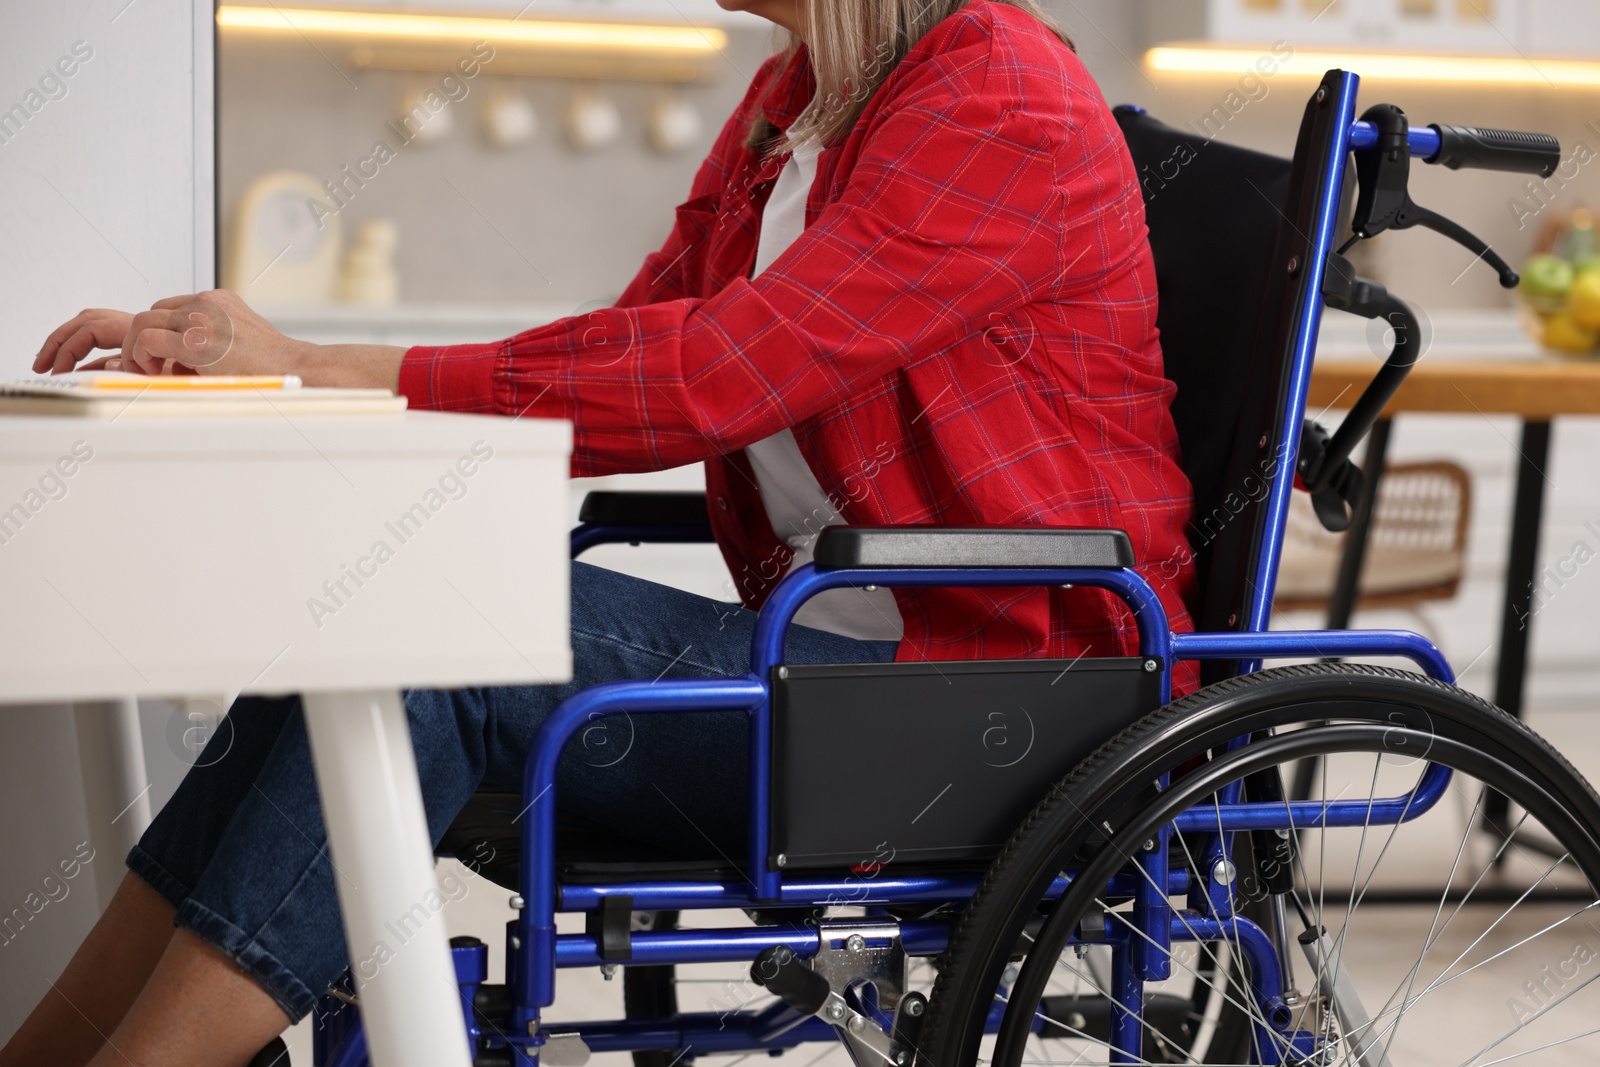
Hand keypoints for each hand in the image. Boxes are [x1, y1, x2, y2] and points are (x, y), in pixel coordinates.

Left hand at [34, 290, 309, 376]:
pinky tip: (155, 373)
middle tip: (150, 366)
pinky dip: (141, 357)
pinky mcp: (196, 339)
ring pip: (142, 322)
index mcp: (219, 301)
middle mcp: (208, 302)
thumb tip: (180, 359)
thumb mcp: (242, 341)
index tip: (164, 357)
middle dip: (144, 340)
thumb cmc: (276, 367)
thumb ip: (213, 339)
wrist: (300, 371)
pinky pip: (147, 340)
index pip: (171, 307)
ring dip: (137, 349)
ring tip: (148, 371)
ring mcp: (201, 317)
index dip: (161, 333)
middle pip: (153, 312)